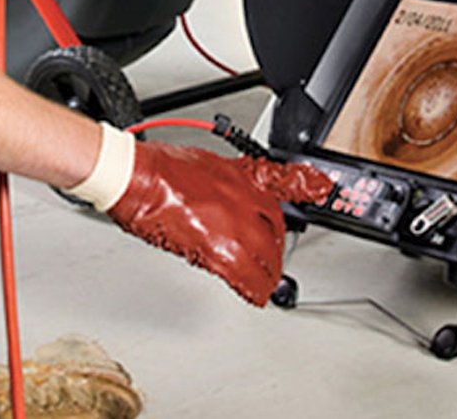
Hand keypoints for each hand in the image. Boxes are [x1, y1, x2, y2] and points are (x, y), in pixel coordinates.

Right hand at [106, 141, 331, 305]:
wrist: (136, 178)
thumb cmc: (159, 169)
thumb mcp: (208, 162)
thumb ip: (228, 180)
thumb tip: (230, 195)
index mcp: (243, 176)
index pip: (286, 182)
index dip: (305, 190)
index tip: (320, 189)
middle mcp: (245, 201)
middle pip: (276, 231)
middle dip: (276, 248)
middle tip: (273, 258)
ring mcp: (234, 226)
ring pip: (266, 259)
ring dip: (268, 273)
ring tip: (266, 282)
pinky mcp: (216, 250)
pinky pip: (245, 277)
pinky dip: (253, 288)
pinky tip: (255, 294)